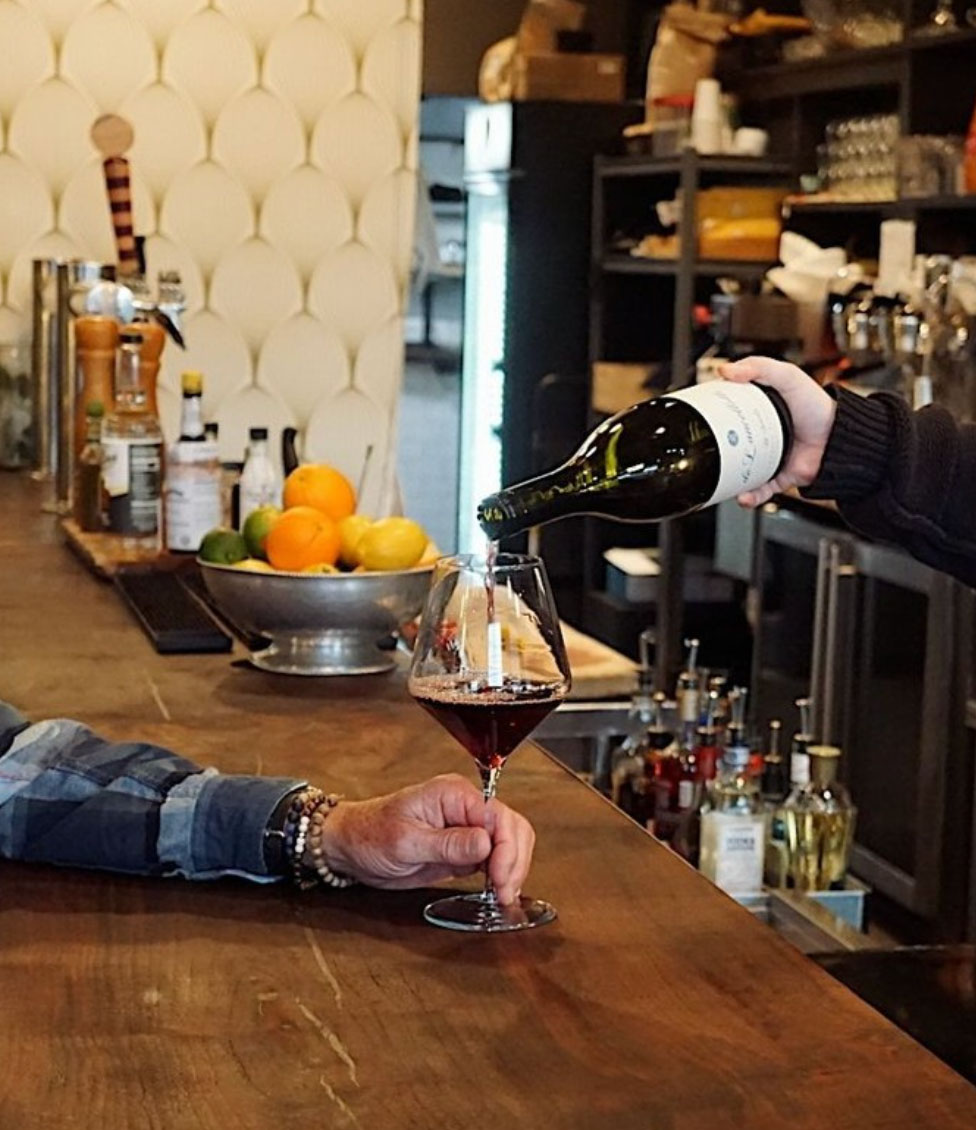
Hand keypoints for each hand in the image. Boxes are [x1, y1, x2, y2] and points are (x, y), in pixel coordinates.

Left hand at [315, 774, 535, 905]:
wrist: (351, 846)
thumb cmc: (370, 835)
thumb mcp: (406, 842)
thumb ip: (448, 844)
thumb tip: (485, 844)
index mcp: (453, 794)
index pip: (498, 817)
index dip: (506, 849)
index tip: (500, 879)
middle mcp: (465, 807)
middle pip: (512, 827)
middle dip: (515, 860)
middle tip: (504, 892)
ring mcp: (466, 827)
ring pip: (510, 842)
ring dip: (513, 868)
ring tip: (503, 895)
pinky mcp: (464, 848)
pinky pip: (496, 857)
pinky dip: (503, 874)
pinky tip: (498, 891)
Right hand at [719, 356, 837, 506]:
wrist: (841, 439)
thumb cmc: (819, 408)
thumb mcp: (789, 377)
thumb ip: (759, 367)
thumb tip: (727, 370)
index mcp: (761, 411)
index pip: (732, 411)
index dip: (716, 414)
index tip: (703, 416)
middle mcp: (764, 435)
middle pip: (732, 444)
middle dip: (718, 451)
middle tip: (708, 450)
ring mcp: (770, 457)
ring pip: (742, 470)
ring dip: (730, 479)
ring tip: (722, 480)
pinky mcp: (779, 476)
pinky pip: (760, 489)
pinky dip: (750, 496)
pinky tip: (744, 495)